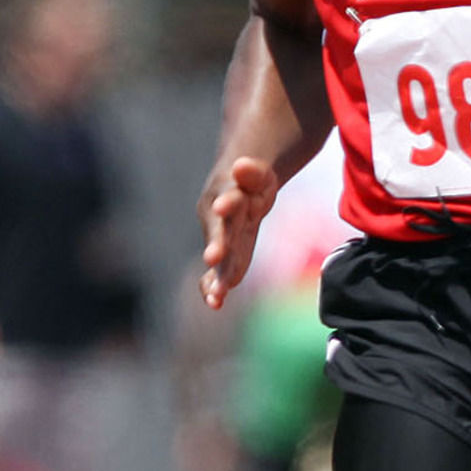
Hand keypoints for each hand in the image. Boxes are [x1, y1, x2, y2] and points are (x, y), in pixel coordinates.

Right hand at [198, 156, 278, 309]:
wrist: (239, 187)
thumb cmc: (252, 180)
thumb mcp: (258, 172)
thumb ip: (251, 172)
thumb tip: (241, 167)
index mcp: (229, 193)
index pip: (230, 197)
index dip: (226, 203)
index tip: (220, 207)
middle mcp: (220, 218)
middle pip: (221, 231)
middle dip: (218, 244)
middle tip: (212, 258)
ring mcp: (221, 237)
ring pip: (220, 256)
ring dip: (218, 275)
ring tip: (216, 296)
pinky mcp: (225, 254)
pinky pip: (218, 271)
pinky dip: (214, 285)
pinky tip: (214, 303)